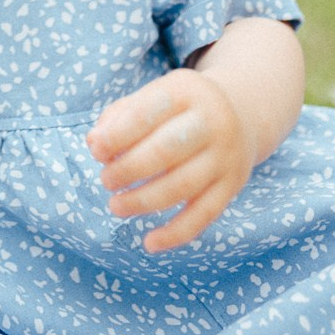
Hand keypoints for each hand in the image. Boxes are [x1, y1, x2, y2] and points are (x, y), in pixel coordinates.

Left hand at [86, 69, 257, 252]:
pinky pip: (205, 215)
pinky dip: (176, 233)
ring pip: (183, 186)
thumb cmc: (177, 108)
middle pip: (166, 150)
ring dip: (144, 201)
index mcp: (185, 91)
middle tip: (106, 180)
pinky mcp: (233, 185)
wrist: (240, 112)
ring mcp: (226, 155)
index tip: (96, 151)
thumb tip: (94, 144)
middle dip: (129, 169)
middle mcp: (212, 121)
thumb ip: (119, 116)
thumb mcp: (152, 97)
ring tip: (116, 206)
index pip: (147, 112)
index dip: (117, 135)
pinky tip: (149, 243)